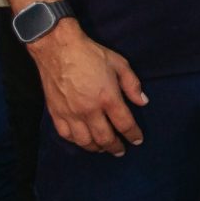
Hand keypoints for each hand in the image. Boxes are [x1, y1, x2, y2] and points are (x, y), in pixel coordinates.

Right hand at [28, 22, 146, 155]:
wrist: (59, 49)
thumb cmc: (91, 54)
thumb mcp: (120, 64)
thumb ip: (132, 85)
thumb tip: (143, 102)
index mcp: (108, 97)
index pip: (124, 124)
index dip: (133, 134)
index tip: (138, 140)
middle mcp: (89, 110)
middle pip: (105, 138)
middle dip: (116, 147)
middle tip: (121, 151)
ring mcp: (71, 114)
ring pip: (85, 141)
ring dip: (96, 148)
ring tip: (104, 148)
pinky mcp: (56, 113)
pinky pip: (67, 135)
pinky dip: (77, 142)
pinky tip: (83, 141)